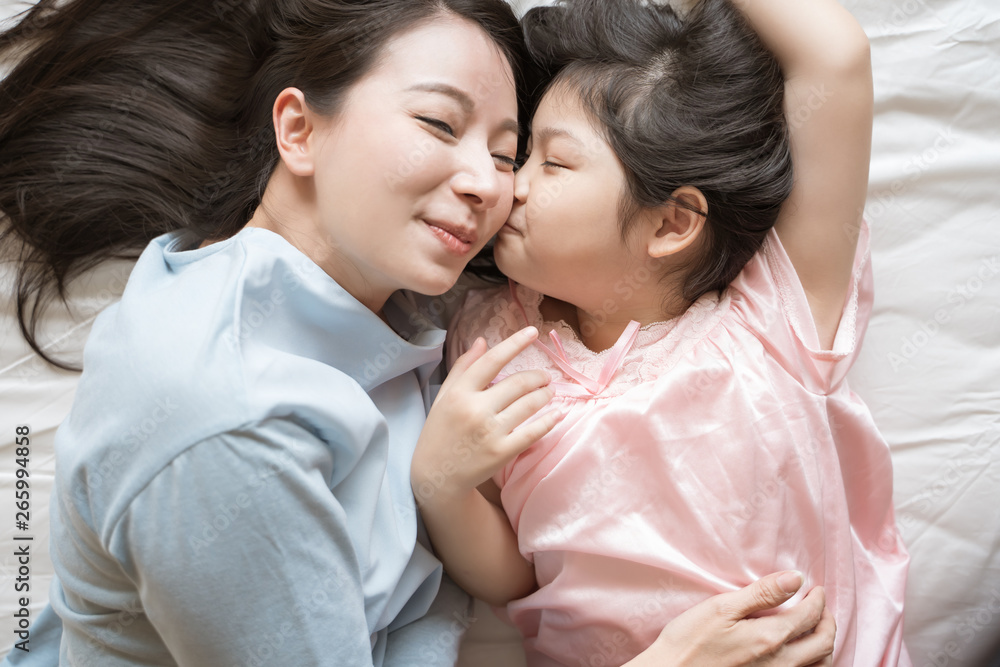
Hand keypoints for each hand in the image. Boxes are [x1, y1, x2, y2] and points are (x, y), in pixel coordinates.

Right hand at [411, 326, 561, 502]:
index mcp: (459, 392)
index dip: (515, 343)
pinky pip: (533, 432)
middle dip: (537, 376)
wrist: (437, 476)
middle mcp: (475, 409)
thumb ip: (463, 367)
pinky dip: (549, 421)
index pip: (492, 360)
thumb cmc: (440, 431)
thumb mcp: (445, 396)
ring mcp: (490, 432)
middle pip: (517, 383)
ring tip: (549, 392)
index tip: (533, 332)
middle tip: (544, 376)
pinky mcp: (502, 452)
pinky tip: (557, 414)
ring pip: (529, 405)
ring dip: (545, 394)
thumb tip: (482, 340)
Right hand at [626, 572, 834, 666]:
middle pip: (823, 642)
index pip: (809, 615)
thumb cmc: (690, 641)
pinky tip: (803, 655)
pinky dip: (814, 664)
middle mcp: (781, 663)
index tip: (815, 589)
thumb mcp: (722, 608)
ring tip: (816, 629)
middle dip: (827, 620)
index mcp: (770, 637)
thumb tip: (795, 578)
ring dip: (824, 645)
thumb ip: (762, 593)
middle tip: (820, 606)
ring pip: (820, 665)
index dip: (818, 599)